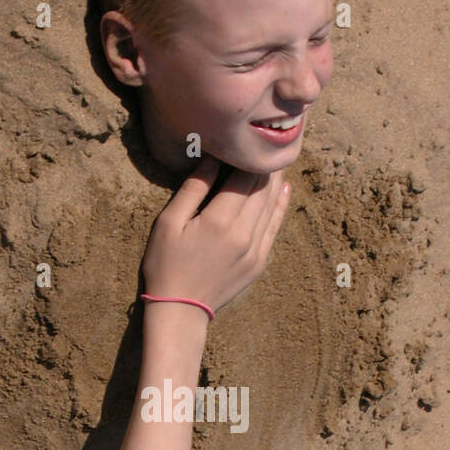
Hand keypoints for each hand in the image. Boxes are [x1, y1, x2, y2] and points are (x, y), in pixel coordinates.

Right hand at [142, 156, 290, 315]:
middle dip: (264, 164)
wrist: (181, 309)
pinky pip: (275, 226)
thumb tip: (212, 160)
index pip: (243, 177)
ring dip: (275, 180)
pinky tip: (284, 188)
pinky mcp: (259, 261)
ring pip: (272, 205)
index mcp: (219, 220)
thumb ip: (193, 189)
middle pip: (262, 188)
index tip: (246, 140)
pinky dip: (281, 205)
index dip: (246, 156)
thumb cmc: (166, 264)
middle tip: (266, 143)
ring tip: (276, 159)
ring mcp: (255, 249)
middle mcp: (243, 233)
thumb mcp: (169, 222)